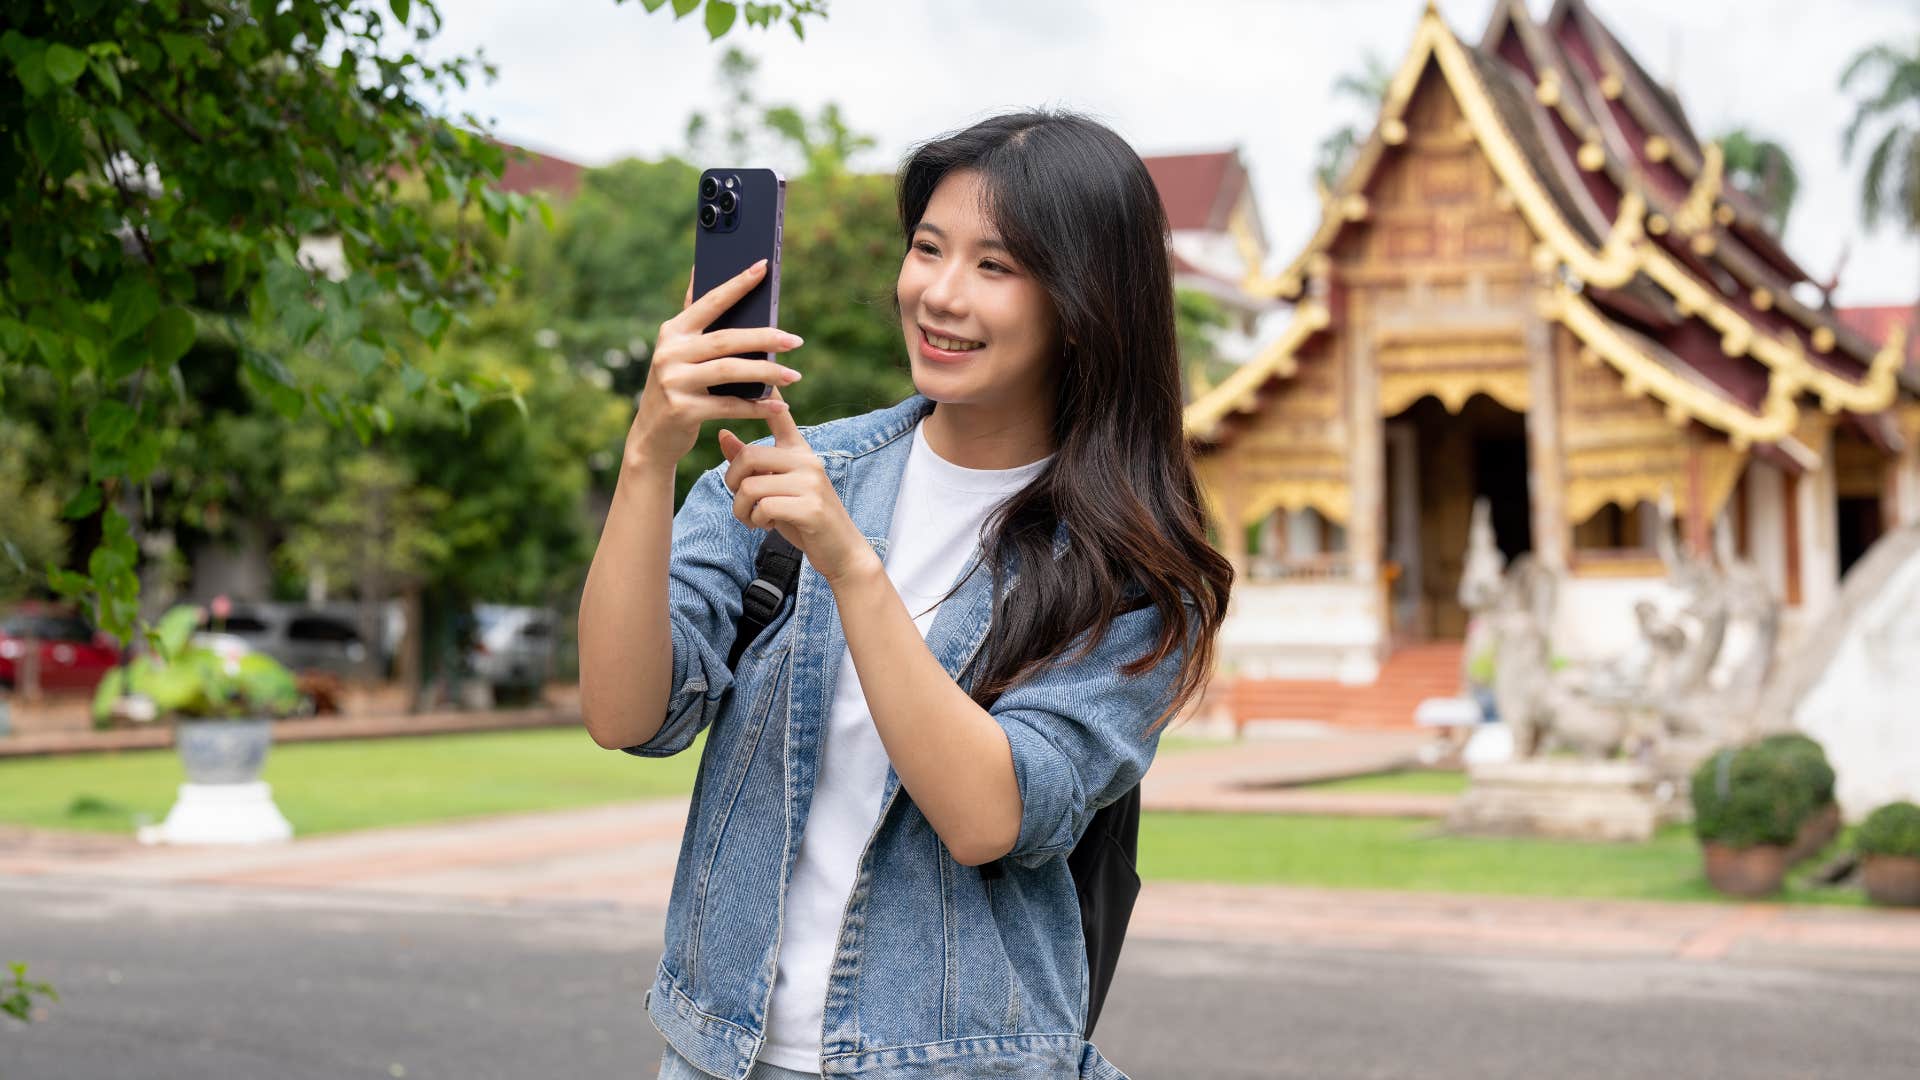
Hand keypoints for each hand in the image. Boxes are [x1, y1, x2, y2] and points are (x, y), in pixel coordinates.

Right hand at [624, 260, 805, 468]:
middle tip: (796, 340)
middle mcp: (669, 353)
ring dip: (767, 373)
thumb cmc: (675, 386)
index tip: (763, 266)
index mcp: (673, 332)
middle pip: (726, 339)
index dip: (737, 284)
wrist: (652, 436)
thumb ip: (691, 316)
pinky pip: (729, 406)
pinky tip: (779, 405)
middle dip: (765, 338)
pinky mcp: (682, 410)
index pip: (710, 301)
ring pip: (730, 371)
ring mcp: (673, 381)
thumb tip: (698, 269)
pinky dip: (757, 407)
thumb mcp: (677, 351)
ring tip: (794, 375)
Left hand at [717, 389, 878, 586]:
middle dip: (732, 484)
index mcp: (799, 451)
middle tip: (740, 502)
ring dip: (741, 510)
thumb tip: (722, 434)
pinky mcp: (810, 507)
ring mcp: (811, 482)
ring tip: (753, 518)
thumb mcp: (775, 487)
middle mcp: (807, 460)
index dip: (767, 394)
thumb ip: (751, 464)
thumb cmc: (803, 517)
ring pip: (750, 486)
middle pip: (749, 457)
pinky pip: (763, 507)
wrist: (839, 550)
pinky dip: (756, 521)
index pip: (779, 415)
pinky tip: (767, 525)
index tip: (758, 368)